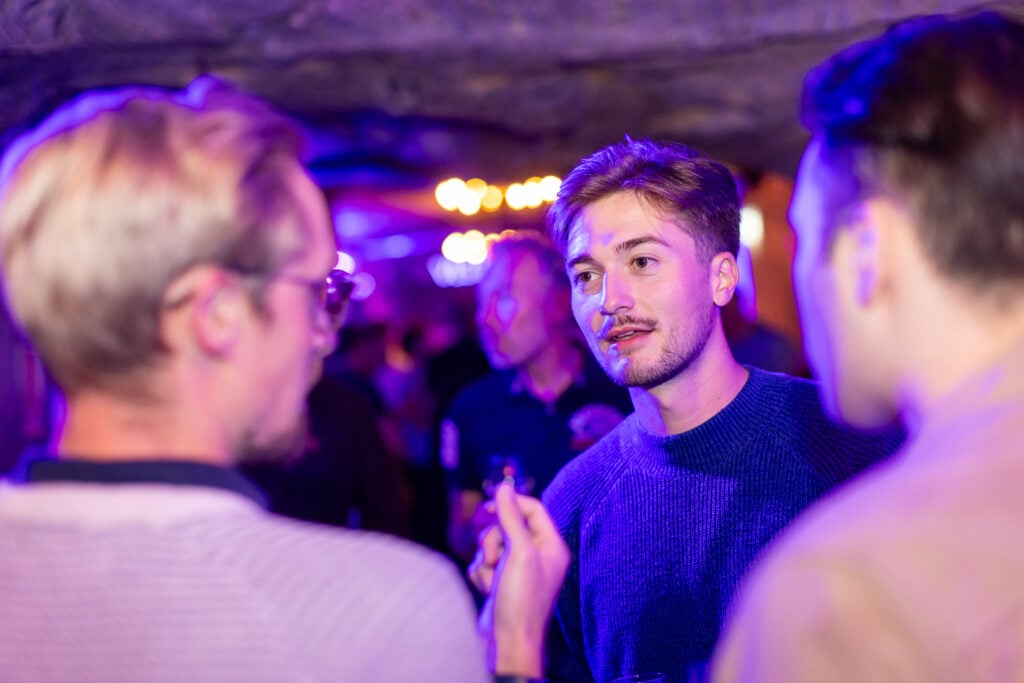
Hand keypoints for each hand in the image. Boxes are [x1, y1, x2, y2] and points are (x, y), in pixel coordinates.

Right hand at [470, 483, 569, 676]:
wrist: (508, 641)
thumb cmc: (521, 599)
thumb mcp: (519, 553)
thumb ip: (511, 518)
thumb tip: (504, 488)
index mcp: (551, 546)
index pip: (533, 509)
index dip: (511, 505)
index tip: (490, 506)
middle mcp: (537, 555)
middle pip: (508, 525)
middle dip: (494, 539)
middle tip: (494, 556)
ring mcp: (519, 568)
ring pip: (492, 543)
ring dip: (485, 557)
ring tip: (491, 577)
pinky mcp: (502, 580)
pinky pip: (484, 562)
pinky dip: (481, 572)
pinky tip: (487, 588)